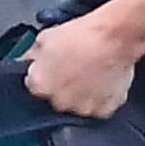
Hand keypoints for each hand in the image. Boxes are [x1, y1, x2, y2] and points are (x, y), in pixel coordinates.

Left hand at [23, 13, 137, 119]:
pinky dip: (102, 97)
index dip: (44, 75)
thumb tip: (30, 58)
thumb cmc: (83, 35)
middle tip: (74, 67)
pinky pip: (100, 106)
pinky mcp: (103, 110)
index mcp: (40, 85)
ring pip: (79, 104)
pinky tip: (104, 80)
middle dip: (63, 85)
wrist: (114, 37)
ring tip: (92, 72)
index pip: (35, 86)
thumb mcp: (46, 36)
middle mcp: (59, 101)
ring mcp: (82, 108)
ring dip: (82, 92)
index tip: (52, 69)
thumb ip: (34, 53)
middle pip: (57, 98)